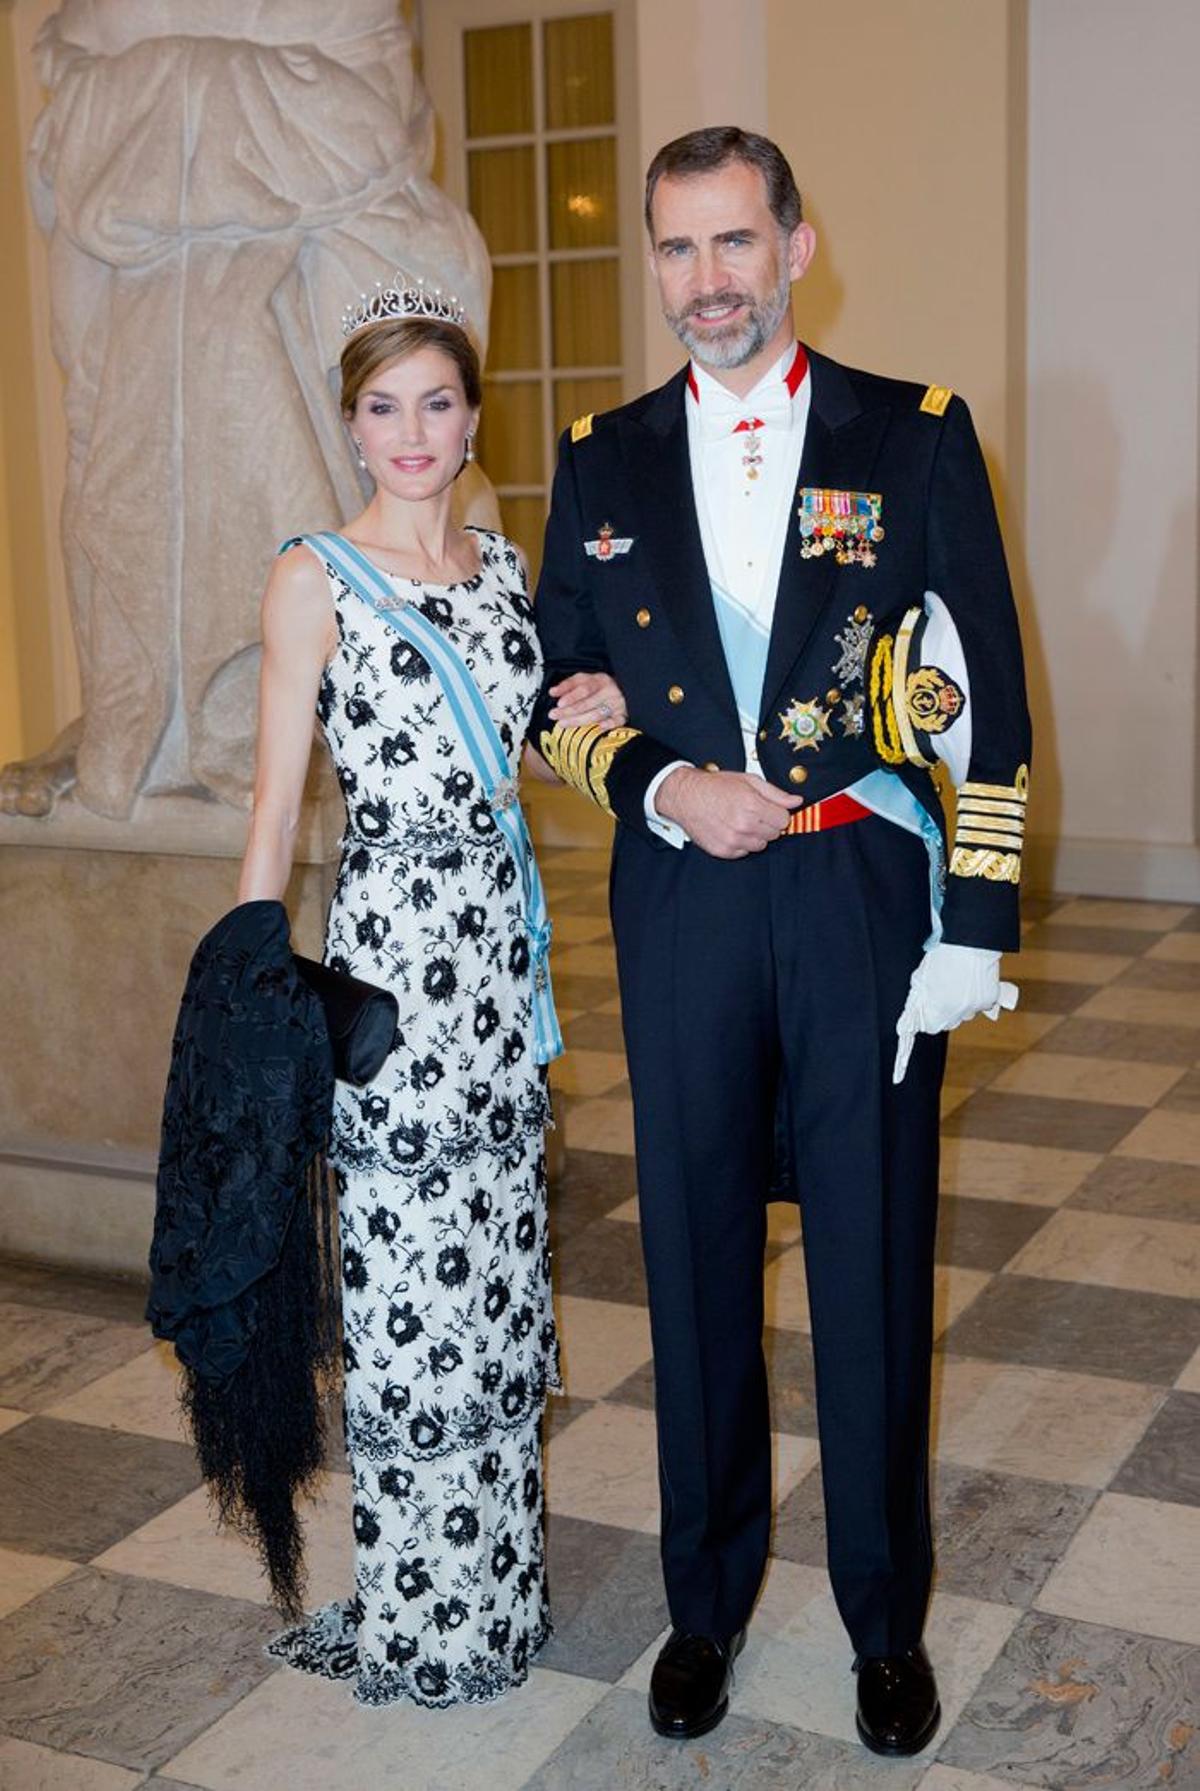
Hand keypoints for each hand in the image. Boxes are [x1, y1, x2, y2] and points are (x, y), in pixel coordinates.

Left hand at [548, 671, 627, 727]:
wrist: (623, 690)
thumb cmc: (599, 687)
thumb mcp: (584, 680)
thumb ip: (568, 685)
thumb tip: (552, 692)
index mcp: (600, 680)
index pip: (585, 688)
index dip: (572, 696)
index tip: (559, 703)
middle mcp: (609, 691)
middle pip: (588, 703)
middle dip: (569, 711)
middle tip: (554, 715)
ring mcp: (617, 703)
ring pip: (597, 714)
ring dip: (579, 720)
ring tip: (563, 723)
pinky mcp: (623, 714)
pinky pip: (618, 720)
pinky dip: (610, 724)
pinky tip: (600, 727)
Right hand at [656, 767, 801, 857]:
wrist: (686, 797)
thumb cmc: (716, 787)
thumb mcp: (748, 781)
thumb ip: (775, 793)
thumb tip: (797, 801)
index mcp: (752, 805)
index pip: (784, 820)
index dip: (777, 813)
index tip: (769, 809)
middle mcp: (743, 825)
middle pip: (775, 834)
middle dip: (767, 824)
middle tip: (752, 813)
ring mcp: (733, 840)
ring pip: (761, 845)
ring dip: (755, 836)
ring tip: (741, 822)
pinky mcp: (723, 851)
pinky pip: (744, 853)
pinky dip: (741, 844)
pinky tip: (731, 830)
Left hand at [893, 942, 1018, 1083]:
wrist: (969, 942)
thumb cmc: (944, 956)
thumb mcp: (923, 978)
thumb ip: (920, 998)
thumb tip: (917, 1010)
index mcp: (940, 1006)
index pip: (931, 1026)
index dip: (929, 1018)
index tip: (928, 1011)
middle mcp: (959, 1010)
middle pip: (949, 1022)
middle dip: (945, 1013)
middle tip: (944, 995)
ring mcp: (976, 1006)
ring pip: (966, 1014)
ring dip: (962, 1006)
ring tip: (959, 986)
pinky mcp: (990, 999)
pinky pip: (981, 1006)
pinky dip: (977, 998)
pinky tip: (972, 984)